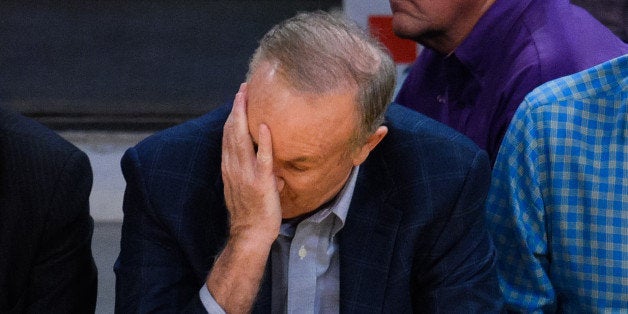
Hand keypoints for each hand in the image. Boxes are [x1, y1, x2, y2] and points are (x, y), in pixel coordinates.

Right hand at [221, 83, 280, 243]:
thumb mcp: (250, 190)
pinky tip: (264, 126)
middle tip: (242, 89)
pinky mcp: (260, 182)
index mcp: (230, 168)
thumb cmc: (253, 214)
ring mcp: (246, 174)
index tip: (238, 99)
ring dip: (244, 116)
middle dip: (236, 108)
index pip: (228, 136)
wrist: (251, 234)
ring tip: (247, 97)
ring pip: (241, 139)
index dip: (232, 116)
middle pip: (231, 132)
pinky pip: (261, 158)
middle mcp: (234, 167)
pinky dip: (262, 141)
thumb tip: (276, 173)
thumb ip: (260, 177)